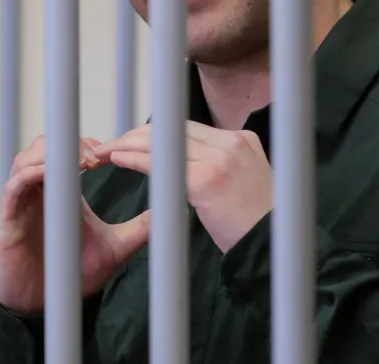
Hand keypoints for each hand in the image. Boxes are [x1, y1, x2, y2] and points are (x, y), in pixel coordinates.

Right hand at [0, 135, 150, 314]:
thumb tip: (174, 213)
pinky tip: (55, 175)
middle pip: (44, 145)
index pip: (67, 150)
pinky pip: (14, 184)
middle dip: (70, 143)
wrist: (46, 307)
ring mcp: (21, 203)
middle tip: (97, 155)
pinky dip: (33, 173)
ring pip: (26, 158)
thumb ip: (140, 228)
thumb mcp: (115, 247)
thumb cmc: (71, 273)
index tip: (110, 152)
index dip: (87, 143)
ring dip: (52, 154)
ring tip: (81, 163)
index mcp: (62, 191)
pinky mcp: (7, 219)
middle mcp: (39, 192)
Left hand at [93, 122, 272, 252]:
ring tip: (106, 150)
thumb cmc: (257, 225)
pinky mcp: (206, 180)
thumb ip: (223, 168)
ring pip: (164, 142)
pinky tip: (117, 159)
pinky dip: (134, 159)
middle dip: (137, 135)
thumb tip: (191, 169)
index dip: (157, 134)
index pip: (189, 129)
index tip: (133, 141)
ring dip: (128, 143)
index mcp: (243, 140)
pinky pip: (161, 163)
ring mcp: (221, 159)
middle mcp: (232, 143)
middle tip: (112, 143)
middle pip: (174, 130)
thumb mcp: (246, 184)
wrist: (272, 248)